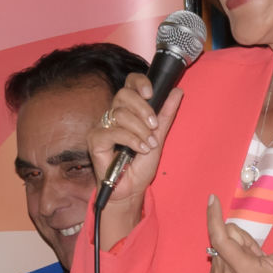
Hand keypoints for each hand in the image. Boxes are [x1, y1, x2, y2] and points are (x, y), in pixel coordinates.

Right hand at [87, 75, 181, 238]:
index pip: (129, 85)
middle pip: (123, 94)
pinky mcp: (94, 140)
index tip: (152, 93)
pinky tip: (140, 149)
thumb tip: (177, 91)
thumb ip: (166, 114)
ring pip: (120, 113)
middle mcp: (113, 116)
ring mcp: (102, 127)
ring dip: (140, 129)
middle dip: (143, 108)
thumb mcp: (159, 137)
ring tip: (149, 145)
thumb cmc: (141, 165)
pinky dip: (131, 140)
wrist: (132, 189)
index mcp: (128, 111)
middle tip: (154, 126)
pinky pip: (113, 132)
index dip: (139, 82)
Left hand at [206, 195, 272, 272]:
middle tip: (255, 251)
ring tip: (252, 258)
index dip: (214, 218)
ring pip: (220, 243)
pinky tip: (243, 262)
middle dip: (239, 237)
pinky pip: (218, 251)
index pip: (220, 239)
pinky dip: (231, 252)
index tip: (213, 199)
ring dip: (236, 245)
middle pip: (223, 237)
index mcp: (243, 270)